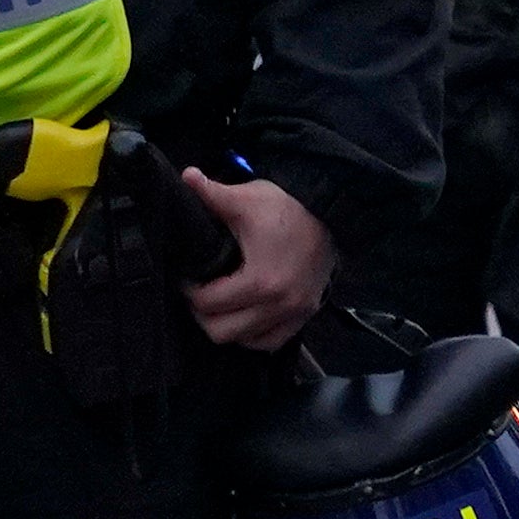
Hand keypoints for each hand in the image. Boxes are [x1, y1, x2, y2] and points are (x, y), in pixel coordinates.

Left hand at [182, 171, 330, 349]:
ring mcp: (294, 313)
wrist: (332, 214)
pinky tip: (245, 317)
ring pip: (245, 342)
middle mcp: (279, 304)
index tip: (186, 277)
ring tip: (220, 305)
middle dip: (203, 313)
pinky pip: (271, 342)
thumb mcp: (248, 199)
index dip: (188, 290)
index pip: (207, 303)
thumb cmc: (288, 208)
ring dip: (227, 326)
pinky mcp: (305, 314)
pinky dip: (254, 335)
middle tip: (199, 293)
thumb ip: (212, 194)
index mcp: (260, 280)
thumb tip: (185, 176)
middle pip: (221, 332)